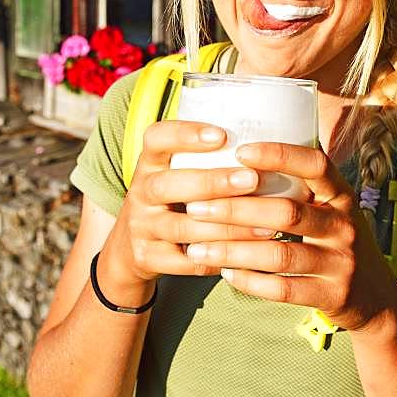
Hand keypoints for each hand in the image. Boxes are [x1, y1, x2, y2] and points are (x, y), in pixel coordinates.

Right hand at [101, 121, 275, 286]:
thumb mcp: (175, 175)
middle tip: (251, 179)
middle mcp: (140, 193)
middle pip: (166, 185)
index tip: (221, 135)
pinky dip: (217, 258)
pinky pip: (184, 261)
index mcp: (150, 164)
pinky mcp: (147, 258)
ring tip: (266, 225)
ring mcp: (141, 228)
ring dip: (225, 227)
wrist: (130, 250)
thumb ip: (206, 162)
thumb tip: (266, 148)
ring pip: (180, 227)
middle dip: (211, 183)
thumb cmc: (171, 202)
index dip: (184, 135)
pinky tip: (247, 255)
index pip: (156, 139)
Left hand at [183, 142, 395, 332]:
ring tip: (198, 248)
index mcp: (342, 195)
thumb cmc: (336, 242)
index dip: (279, 155)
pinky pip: (284, 289)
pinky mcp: (332, 295)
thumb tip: (237, 157)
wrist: (375, 299)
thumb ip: (298, 188)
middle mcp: (345, 225)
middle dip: (237, 209)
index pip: (315, 164)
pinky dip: (250, 282)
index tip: (239, 151)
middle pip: (287, 212)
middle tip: (196, 207)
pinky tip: (226, 274)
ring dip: (233, 251)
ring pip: (280, 255)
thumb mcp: (330, 209)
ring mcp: (342, 263)